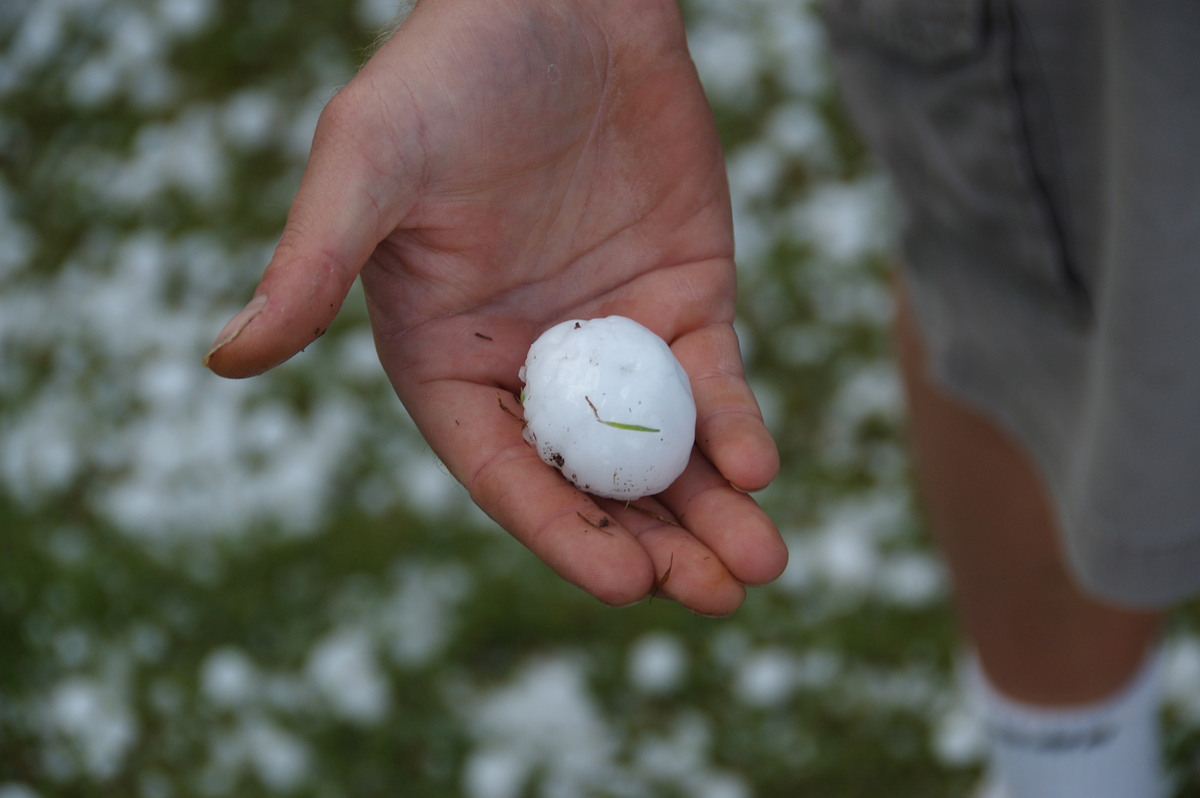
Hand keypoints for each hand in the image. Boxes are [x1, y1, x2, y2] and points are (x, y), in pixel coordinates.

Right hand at [204, 0, 786, 614]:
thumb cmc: (447, 72)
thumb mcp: (370, 161)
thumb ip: (312, 263)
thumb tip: (226, 360)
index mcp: (447, 358)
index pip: (504, 469)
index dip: (561, 531)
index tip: (622, 585)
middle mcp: (531, 363)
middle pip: (595, 479)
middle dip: (654, 544)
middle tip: (714, 598)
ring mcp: (614, 337)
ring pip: (665, 450)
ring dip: (712, 511)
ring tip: (759, 566)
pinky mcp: (682, 297)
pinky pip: (713, 381)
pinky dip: (738, 425)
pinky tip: (761, 465)